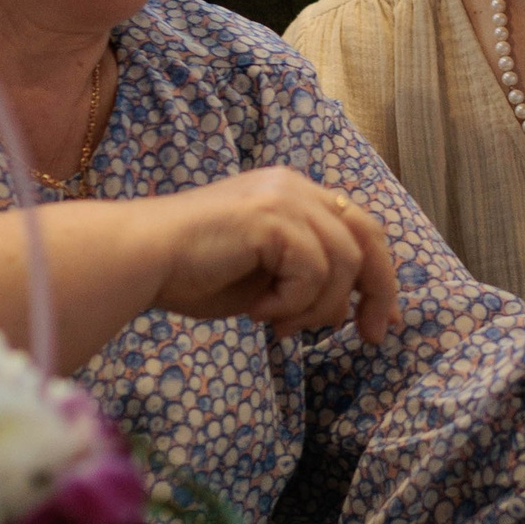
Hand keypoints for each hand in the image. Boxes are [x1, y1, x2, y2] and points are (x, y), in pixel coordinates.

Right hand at [146, 170, 402, 342]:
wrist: (140, 259)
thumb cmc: (189, 273)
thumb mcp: (264, 280)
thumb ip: (308, 283)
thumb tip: (352, 312)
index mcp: (293, 195)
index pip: (359, 228)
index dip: (380, 275)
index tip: (384, 321)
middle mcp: (294, 187)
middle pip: (368, 237)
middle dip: (378, 291)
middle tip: (371, 336)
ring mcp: (284, 196)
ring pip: (343, 261)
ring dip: (317, 307)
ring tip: (280, 323)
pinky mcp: (271, 215)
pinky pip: (313, 270)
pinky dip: (292, 302)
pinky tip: (258, 311)